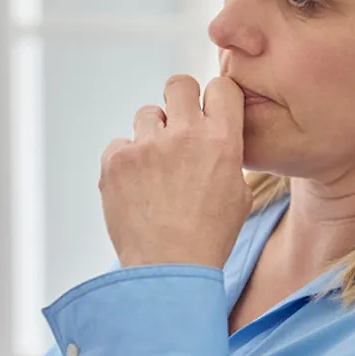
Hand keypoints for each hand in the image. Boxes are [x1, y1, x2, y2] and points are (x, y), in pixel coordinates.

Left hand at [99, 74, 250, 268]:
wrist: (169, 271)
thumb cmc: (208, 238)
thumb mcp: (239, 194)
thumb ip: (227, 156)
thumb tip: (217, 138)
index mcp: (221, 140)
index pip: (222, 86)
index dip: (216, 98)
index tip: (210, 111)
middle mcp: (184, 135)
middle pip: (179, 84)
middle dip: (180, 101)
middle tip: (178, 127)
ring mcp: (146, 146)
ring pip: (147, 114)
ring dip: (152, 135)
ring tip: (156, 171)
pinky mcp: (115, 160)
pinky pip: (120, 144)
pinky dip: (126, 162)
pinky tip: (136, 188)